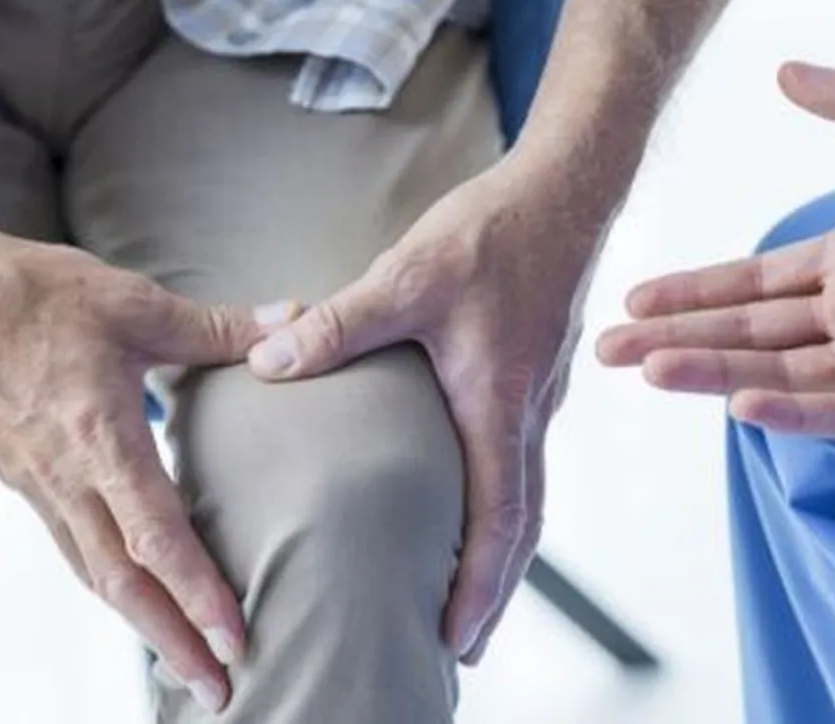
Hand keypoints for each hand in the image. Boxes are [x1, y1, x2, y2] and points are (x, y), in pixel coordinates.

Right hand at [0, 237, 262, 711]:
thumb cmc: (34, 294)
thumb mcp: (136, 303)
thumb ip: (217, 328)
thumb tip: (289, 325)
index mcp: (98, 438)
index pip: (155, 537)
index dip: (197, 593)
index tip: (233, 637)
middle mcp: (64, 477)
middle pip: (120, 582)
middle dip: (171, 641)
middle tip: (216, 689)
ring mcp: (38, 483)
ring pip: (91, 573)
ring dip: (140, 623)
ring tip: (183, 662)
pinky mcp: (23, 476)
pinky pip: (71, 546)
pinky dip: (109, 583)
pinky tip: (135, 594)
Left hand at [246, 158, 604, 662]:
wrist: (565, 188)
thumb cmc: (494, 231)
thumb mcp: (407, 275)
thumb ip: (338, 324)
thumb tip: (269, 361)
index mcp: (498, 404)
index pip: (498, 521)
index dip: (479, 587)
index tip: (455, 640)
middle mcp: (527, 412)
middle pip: (523, 527)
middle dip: (494, 592)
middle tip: (463, 645)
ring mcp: (538, 396)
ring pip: (527, 496)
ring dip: (501, 552)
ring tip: (469, 591)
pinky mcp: (536, 374)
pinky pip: (523, 460)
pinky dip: (504, 504)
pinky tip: (472, 498)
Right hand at [598, 63, 834, 436]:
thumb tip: (781, 73)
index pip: (754, 280)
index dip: (693, 290)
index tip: (633, 299)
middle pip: (749, 332)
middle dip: (676, 340)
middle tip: (606, 351)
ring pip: (780, 371)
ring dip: (714, 373)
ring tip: (649, 372)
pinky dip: (795, 410)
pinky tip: (742, 402)